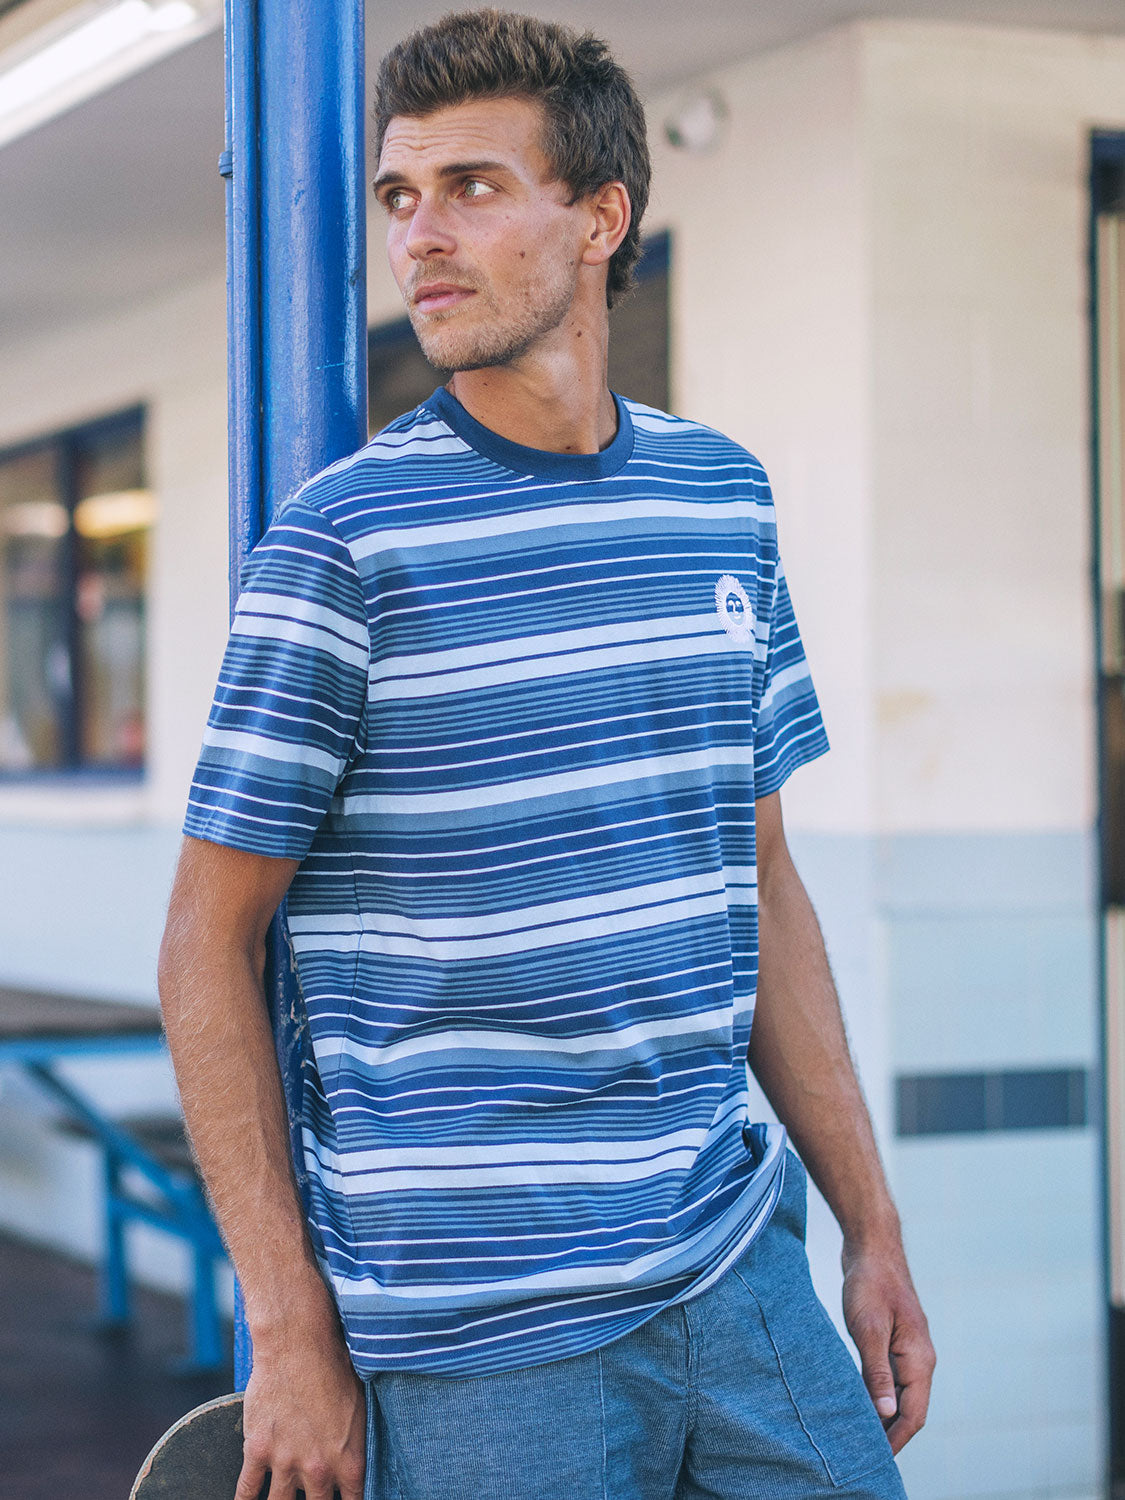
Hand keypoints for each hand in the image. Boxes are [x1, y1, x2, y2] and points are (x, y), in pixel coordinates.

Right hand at [235, 1325, 365, 1499]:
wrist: (298, 1346)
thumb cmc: (334, 1368)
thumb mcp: (361, 1408)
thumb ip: (357, 1443)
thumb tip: (358, 1458)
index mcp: (349, 1460)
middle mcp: (318, 1469)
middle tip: (313, 1499)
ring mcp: (286, 1463)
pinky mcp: (258, 1451)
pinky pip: (247, 1490)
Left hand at [840, 1240, 934, 1453]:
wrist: (871, 1245)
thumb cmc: (870, 1283)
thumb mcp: (868, 1327)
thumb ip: (877, 1371)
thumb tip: (885, 1413)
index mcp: (919, 1359)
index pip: (913, 1414)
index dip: (895, 1440)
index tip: (874, 1461)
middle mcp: (919, 1359)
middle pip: (908, 1409)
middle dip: (888, 1434)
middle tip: (860, 1456)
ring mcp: (907, 1350)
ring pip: (898, 1395)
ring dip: (881, 1415)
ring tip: (856, 1437)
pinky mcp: (893, 1341)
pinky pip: (888, 1379)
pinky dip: (876, 1395)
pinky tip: (856, 1402)